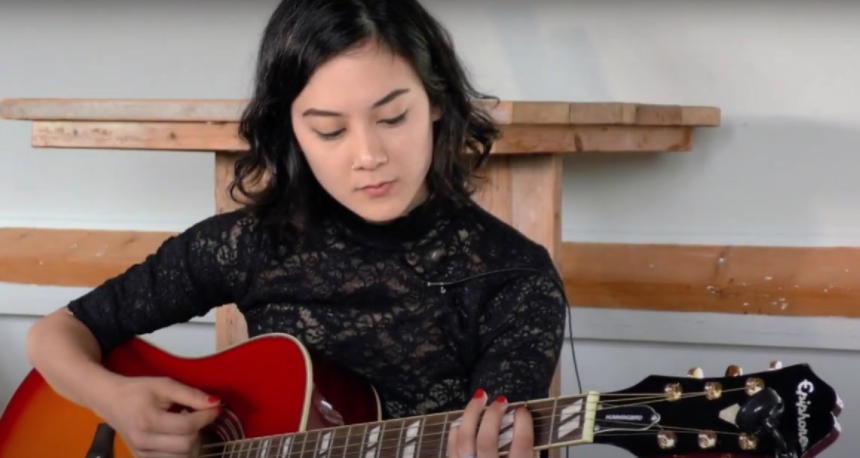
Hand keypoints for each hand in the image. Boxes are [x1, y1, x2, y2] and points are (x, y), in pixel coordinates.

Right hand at [96, 376, 220, 457]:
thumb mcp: (164, 385)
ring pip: (182, 457)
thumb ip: (190, 395)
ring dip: (191, 442)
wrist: (111, 401)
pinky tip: (177, 436)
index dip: (206, 417)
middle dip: (198, 429)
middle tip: (198, 415)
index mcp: (148, 421)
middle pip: (186, 444)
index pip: (187, 426)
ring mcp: (142, 454)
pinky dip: (180, 451)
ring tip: (185, 426)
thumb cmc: (138, 390)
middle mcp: (144, 442)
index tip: (216, 408)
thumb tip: (216, 403)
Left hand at [448, 389, 534, 457]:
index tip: (523, 410)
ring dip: (472, 413)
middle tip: (501, 400)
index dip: (524, 425)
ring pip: (464, 439)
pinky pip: (451, 448)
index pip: (522, 447)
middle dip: (493, 415)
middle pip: (487, 439)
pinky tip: (463, 420)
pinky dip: (455, 431)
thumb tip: (526, 432)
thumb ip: (530, 456)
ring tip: (480, 396)